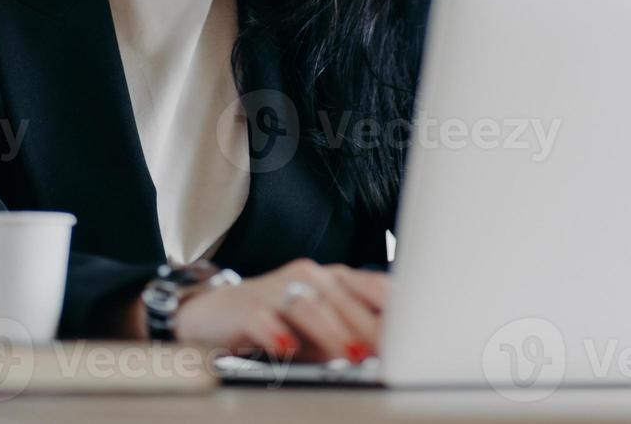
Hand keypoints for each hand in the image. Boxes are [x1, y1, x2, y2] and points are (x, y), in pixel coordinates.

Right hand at [173, 258, 387, 362]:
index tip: (414, 334)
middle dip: (369, 326)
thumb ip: (353, 335)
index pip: (372, 287)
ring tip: (353, 355)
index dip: (394, 310)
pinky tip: (288, 349)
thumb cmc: (279, 322)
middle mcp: (308, 276)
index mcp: (333, 278)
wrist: (217, 313)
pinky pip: (264, 318)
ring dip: (333, 332)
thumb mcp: (322, 330)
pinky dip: (277, 334)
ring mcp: (276, 287)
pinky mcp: (246, 306)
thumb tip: (392, 353)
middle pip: (344, 298)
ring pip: (309, 305)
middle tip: (390, 352)